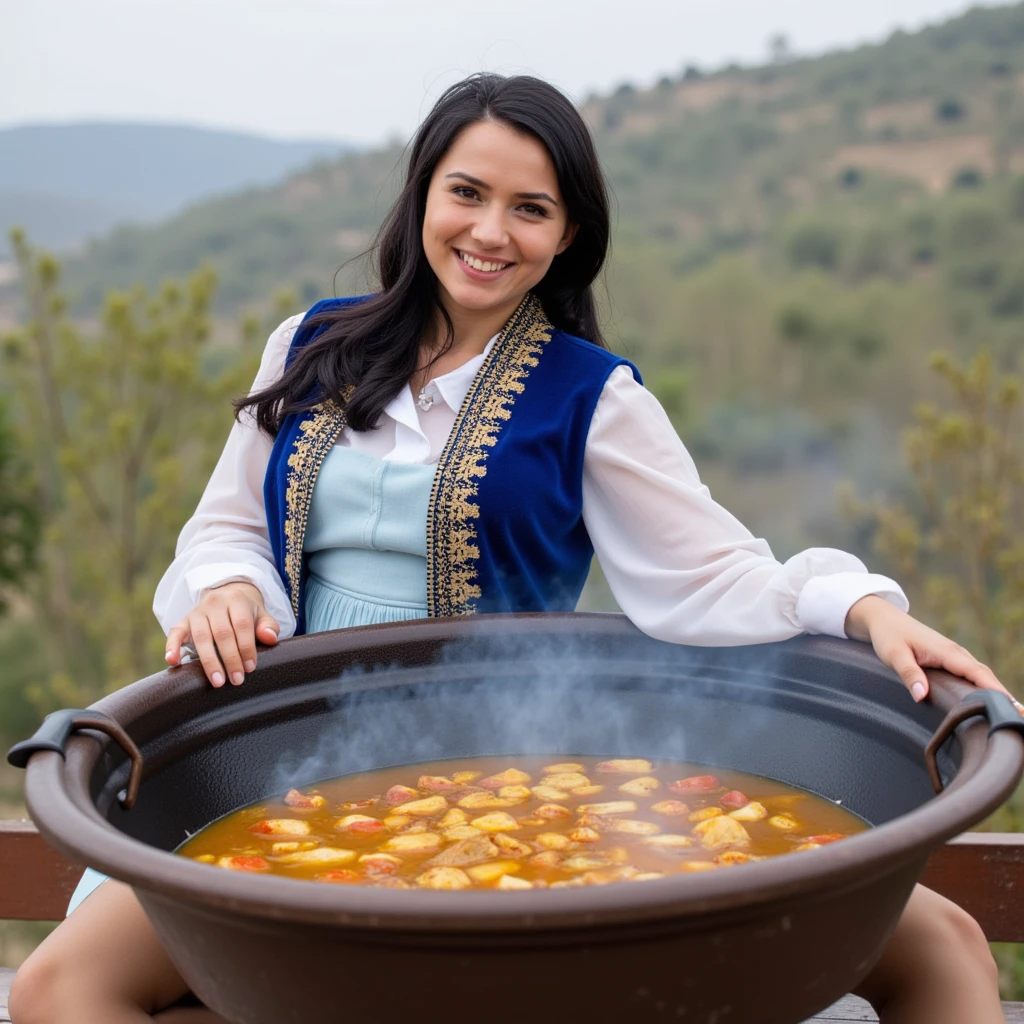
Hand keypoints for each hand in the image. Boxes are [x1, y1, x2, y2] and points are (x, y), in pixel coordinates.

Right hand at [165, 582, 279, 687]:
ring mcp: (197, 612)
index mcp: (236, 599)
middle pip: (222, 633)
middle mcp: (215, 603)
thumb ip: (268, 626)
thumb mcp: (261, 614)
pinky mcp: (183, 621)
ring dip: (209, 661)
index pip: (242, 624)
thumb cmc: (247, 611)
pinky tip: (173, 662)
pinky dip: (172, 647)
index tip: (250, 667)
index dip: (246, 647)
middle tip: (237, 680)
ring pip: (201, 637)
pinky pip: (175, 633)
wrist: (227, 593)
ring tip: (217, 681)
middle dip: (230, 658)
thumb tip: (270, 638)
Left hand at [845, 595, 1016, 705]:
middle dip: (1003, 695)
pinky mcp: (949, 659)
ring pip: (981, 675)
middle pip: (986, 676)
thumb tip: (922, 696)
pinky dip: (985, 687)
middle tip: (1020, 717)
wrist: (883, 619)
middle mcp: (955, 653)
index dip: (995, 690)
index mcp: (946, 651)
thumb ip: (909, 674)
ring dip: (997, 692)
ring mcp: (954, 655)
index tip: (1011, 707)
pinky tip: (990, 701)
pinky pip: (973, 674)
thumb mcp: (894, 654)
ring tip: (1012, 714)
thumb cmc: (888, 636)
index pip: (977, 673)